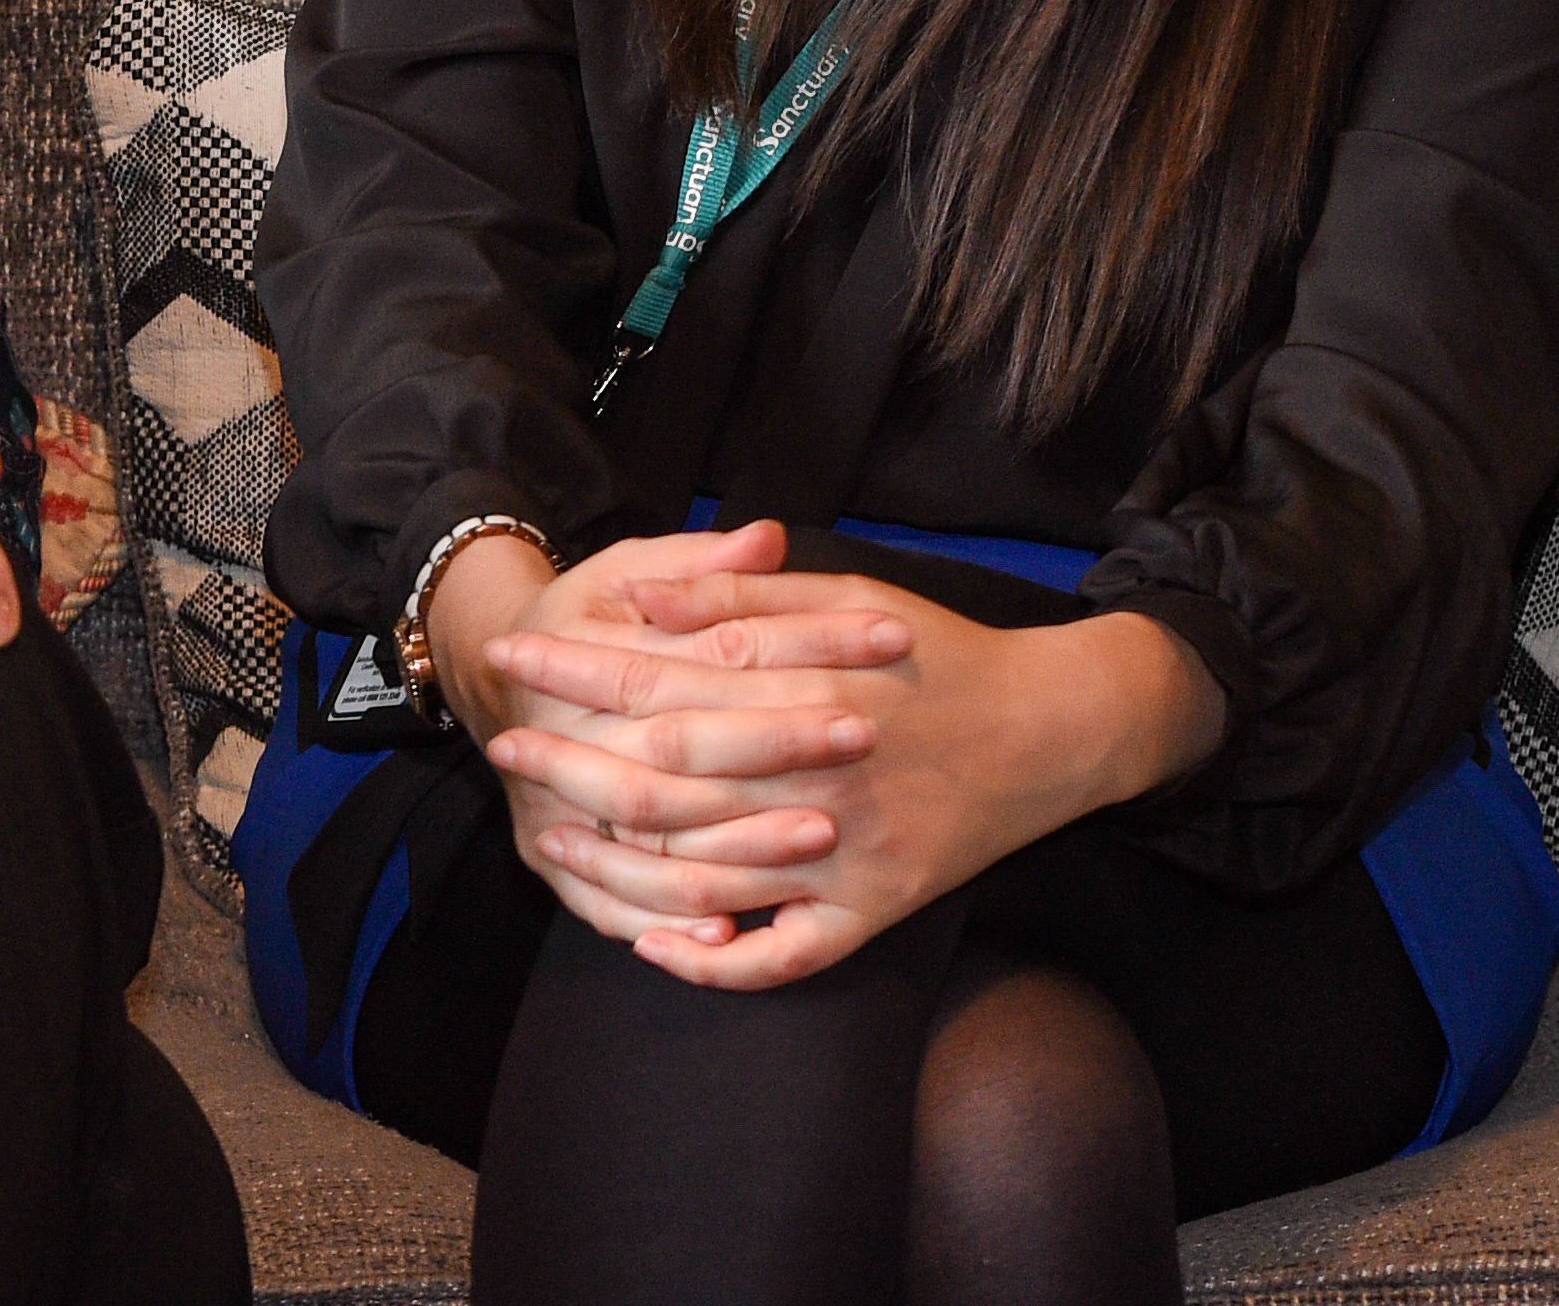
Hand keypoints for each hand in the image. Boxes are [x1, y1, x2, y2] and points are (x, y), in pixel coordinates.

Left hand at [485, 561, 1223, 987]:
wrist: (1054, 728)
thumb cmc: (937, 650)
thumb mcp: (841, 596)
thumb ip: (737, 595)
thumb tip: (635, 597)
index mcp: (804, 685)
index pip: (656, 682)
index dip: (573, 669)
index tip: (510, 657)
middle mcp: (817, 774)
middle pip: (661, 781)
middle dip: (568, 762)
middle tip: (504, 745)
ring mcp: (846, 853)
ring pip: (705, 873)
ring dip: (615, 860)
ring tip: (549, 835)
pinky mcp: (875, 910)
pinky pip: (783, 956)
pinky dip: (717, 962)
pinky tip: (658, 949)